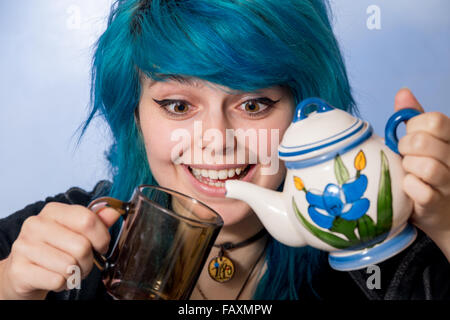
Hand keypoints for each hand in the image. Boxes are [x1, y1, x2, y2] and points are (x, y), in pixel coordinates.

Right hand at [0, 203, 119, 299]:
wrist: (23, 272)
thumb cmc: (54, 250)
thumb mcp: (75, 232)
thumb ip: (96, 222)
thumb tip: (114, 212)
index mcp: (53, 211)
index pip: (87, 220)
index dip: (101, 237)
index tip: (101, 246)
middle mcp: (36, 224)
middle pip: (81, 246)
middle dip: (88, 261)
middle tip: (82, 264)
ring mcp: (24, 246)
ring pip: (70, 266)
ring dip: (75, 274)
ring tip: (67, 271)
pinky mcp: (19, 269)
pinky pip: (57, 280)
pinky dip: (62, 284)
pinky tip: (55, 278)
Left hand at [395, 88, 449, 259]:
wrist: (440, 213)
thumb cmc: (427, 173)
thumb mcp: (423, 142)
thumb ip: (415, 118)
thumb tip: (403, 92)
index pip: (434, 120)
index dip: (414, 127)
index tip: (409, 136)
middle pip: (423, 141)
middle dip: (405, 147)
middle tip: (404, 156)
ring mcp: (449, 183)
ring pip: (425, 166)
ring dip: (408, 168)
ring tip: (408, 172)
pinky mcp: (437, 203)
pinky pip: (420, 190)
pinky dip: (409, 187)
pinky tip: (409, 188)